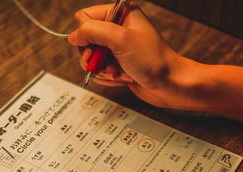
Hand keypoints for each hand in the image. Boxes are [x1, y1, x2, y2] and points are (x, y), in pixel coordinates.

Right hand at [68, 3, 206, 110]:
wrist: (169, 85)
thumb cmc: (154, 60)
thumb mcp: (121, 40)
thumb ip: (93, 32)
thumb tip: (73, 36)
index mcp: (120, 14)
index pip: (85, 18)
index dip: (86, 34)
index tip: (97, 47)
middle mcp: (117, 29)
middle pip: (85, 40)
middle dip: (94, 56)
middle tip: (106, 62)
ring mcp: (116, 48)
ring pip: (91, 58)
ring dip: (102, 69)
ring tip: (119, 71)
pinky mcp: (117, 64)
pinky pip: (99, 71)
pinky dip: (108, 77)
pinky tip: (123, 77)